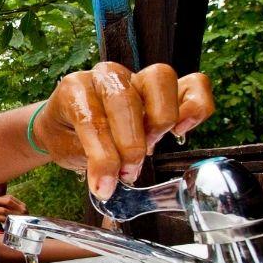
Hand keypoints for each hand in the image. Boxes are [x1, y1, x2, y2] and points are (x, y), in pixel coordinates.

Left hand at [0, 194, 27, 224]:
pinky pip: (3, 219)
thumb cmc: (17, 220)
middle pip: (7, 202)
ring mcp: (17, 217)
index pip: (10, 198)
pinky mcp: (13, 224)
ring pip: (4, 210)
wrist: (24, 232)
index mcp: (22, 206)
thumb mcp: (17, 212)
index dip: (0, 197)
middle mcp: (21, 211)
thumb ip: (10, 205)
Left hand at [34, 63, 214, 198]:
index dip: (101, 158)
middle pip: (126, 98)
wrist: (68, 123)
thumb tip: (110, 182)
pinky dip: (195, 107)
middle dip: (129, 145)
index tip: (104, 187)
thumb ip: (89, 160)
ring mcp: (137, 76)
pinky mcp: (163, 88)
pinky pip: (193, 84)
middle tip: (127, 174)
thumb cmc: (69, 136)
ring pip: (160, 80)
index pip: (91, 118)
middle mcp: (107, 75)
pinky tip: (181, 132)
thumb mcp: (67, 151)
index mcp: (75, 88)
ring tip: (149, 149)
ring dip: (158, 122)